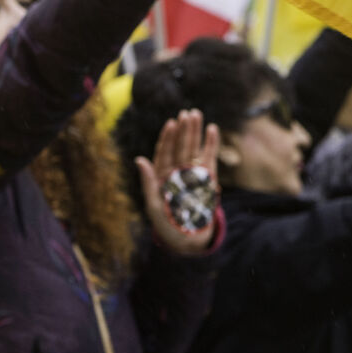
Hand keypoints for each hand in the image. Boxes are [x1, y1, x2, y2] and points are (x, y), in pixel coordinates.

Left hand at [136, 108, 220, 253]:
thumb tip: (139, 159)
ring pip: (193, 149)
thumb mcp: (153, 204)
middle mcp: (176, 171)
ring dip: (195, 132)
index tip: (171, 123)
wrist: (187, 239)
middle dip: (183, 130)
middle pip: (180, 147)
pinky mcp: (207, 179)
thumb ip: (148, 182)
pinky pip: (209, 158)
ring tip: (197, 115)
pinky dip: (211, 144)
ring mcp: (192, 173)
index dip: (167, 138)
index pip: (164, 152)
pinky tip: (212, 129)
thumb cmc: (166, 224)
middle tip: (187, 113)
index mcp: (161, 175)